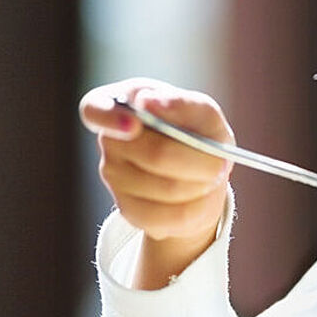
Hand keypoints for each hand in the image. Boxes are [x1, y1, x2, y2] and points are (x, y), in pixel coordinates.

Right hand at [79, 78, 233, 288]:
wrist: (200, 170)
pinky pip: (171, 215)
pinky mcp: (128, 210)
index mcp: (122, 104)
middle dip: (201, 162)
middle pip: (156, 154)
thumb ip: (181, 102)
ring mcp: (113, 177)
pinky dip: (200, 206)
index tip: (134, 125)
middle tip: (221, 165)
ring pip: (169, 189)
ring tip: (212, 177)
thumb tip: (147, 102)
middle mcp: (110, 140)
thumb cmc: (197, 130)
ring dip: (204, 185)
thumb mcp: (202, 111)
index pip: (94, 109)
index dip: (111, 119)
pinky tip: (203, 195)